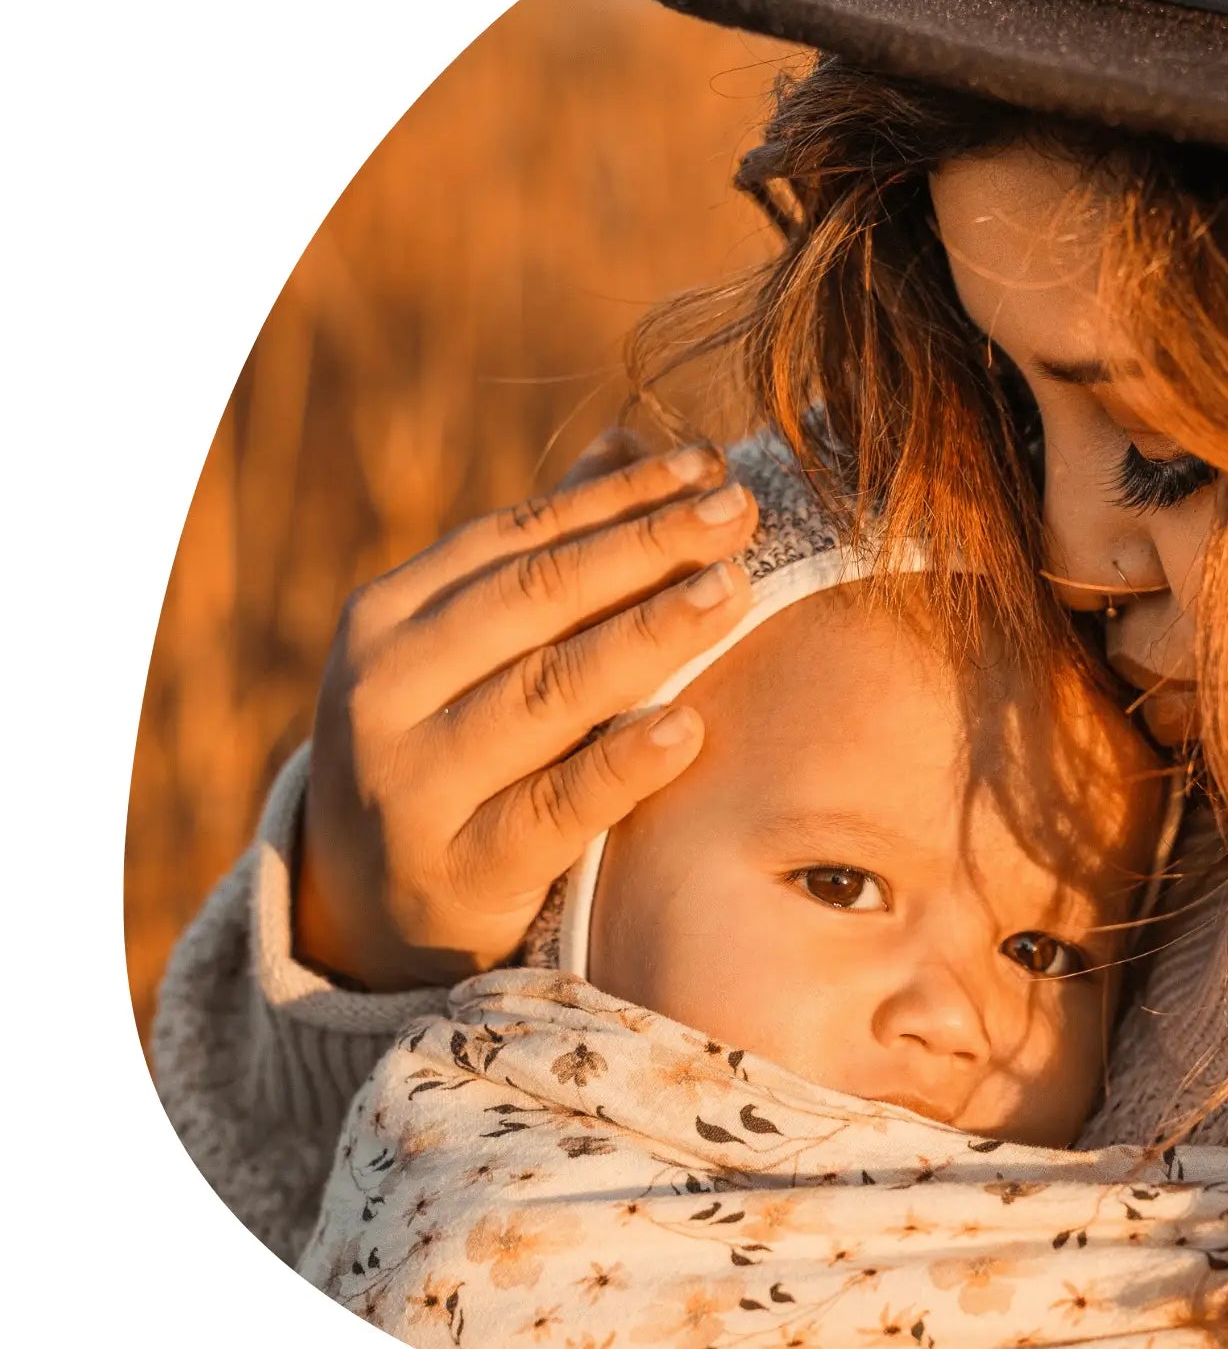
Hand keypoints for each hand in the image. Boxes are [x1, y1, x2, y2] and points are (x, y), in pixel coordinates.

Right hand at [293, 431, 757, 989]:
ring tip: (732, 589)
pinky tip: (690, 727)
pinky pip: (556, 808)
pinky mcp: (457, 869)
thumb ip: (539, 553)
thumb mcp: (463, 650)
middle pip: (537, 601)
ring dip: (649, 635)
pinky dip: (623, 766)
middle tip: (739, 512)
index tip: (708, 465)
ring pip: (549, 693)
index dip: (619, 498)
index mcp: (386, 617)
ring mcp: (413, 783)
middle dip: (648, 548)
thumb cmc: (445, 745)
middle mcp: (383, 692)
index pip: (518, 537)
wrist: (366, 907)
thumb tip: (629, 441)